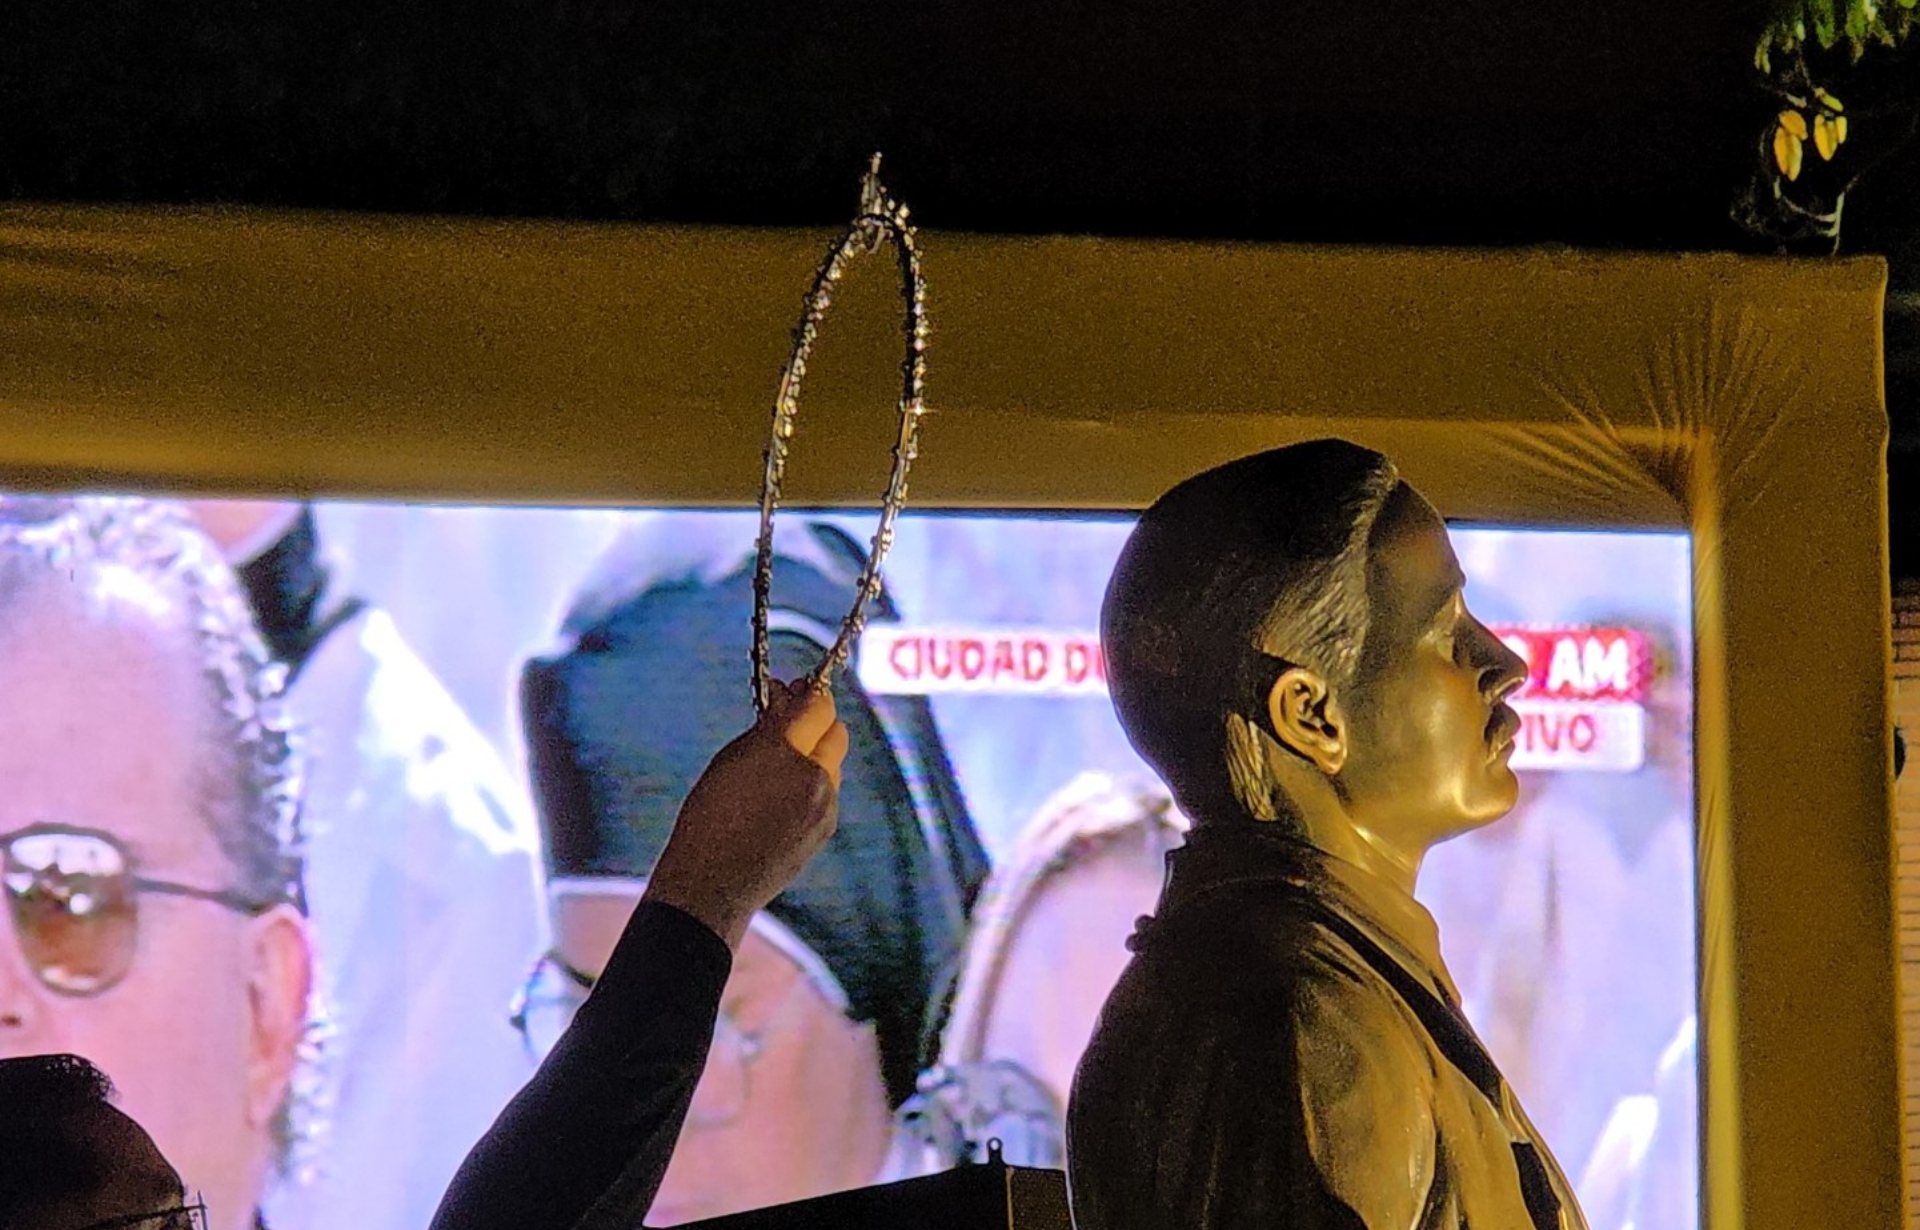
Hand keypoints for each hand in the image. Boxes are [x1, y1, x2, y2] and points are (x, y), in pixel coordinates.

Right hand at [643, 679, 848, 949]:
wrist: (712, 884)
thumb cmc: (708, 819)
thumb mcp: (729, 762)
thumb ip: (764, 731)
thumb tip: (783, 703)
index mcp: (783, 752)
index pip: (817, 707)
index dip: (809, 693)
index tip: (795, 687)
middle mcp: (813, 776)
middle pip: (836, 731)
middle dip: (818, 720)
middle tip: (794, 715)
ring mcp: (825, 805)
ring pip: (833, 763)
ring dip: (814, 753)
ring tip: (780, 761)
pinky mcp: (827, 827)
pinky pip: (828, 792)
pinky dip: (812, 784)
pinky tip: (782, 796)